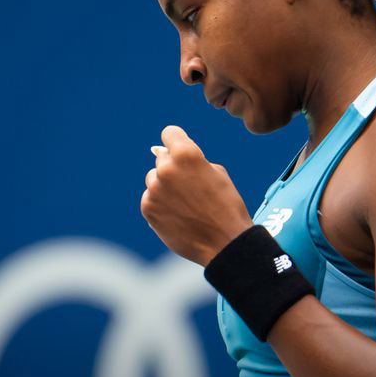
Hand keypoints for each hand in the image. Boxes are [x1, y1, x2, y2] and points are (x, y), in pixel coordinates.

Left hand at [140, 125, 253, 265]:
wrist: (224, 243)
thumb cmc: (227, 206)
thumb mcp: (218, 173)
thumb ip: (194, 161)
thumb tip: (169, 156)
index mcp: (186, 154)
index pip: (170, 133)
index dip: (177, 140)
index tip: (180, 148)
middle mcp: (166, 169)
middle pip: (161, 158)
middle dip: (173, 167)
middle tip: (190, 185)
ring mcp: (154, 190)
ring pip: (154, 179)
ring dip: (165, 186)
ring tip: (186, 203)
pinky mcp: (148, 208)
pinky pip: (150, 198)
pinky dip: (161, 204)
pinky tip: (178, 214)